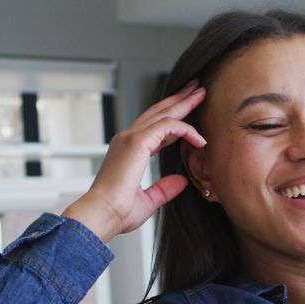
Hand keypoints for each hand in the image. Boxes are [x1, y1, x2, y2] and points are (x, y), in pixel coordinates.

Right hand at [62, 81, 207, 242]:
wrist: (103, 215)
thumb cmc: (117, 212)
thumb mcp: (149, 200)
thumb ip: (165, 189)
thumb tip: (182, 181)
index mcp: (127, 151)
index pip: (154, 128)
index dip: (174, 119)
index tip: (190, 113)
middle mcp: (127, 140)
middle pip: (158, 112)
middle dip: (179, 100)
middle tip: (196, 88)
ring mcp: (130, 138)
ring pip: (163, 113)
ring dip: (184, 103)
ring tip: (201, 93)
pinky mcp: (137, 142)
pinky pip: (168, 126)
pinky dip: (185, 129)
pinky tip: (199, 138)